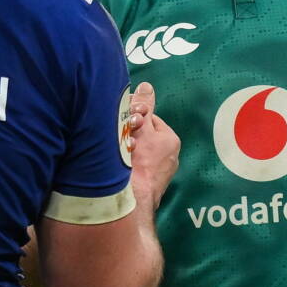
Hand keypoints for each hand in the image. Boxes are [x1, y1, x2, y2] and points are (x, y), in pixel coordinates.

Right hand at [126, 83, 178, 209]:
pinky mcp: (149, 187)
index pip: (150, 119)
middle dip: (130, 133)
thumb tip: (147, 86)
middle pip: (145, 136)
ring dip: (126, 150)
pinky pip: (136, 168)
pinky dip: (127, 166)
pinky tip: (118, 167)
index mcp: (171, 140)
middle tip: (117, 136)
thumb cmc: (137, 162)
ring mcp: (159, 174)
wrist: (131, 199)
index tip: (122, 120)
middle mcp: (170, 158)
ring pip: (139, 153)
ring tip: (116, 152)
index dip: (134, 117)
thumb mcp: (140, 126)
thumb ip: (143, 106)